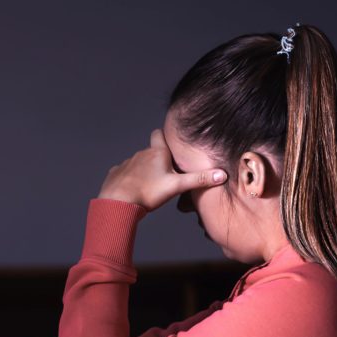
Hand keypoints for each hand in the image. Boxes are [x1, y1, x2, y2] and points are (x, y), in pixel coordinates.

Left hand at [96, 129, 226, 213]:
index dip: (164, 136)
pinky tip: (133, 189)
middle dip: (158, 159)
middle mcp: (141, 154)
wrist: (118, 203)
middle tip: (167, 172)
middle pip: (151, 151)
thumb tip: (222, 175)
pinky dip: (129, 179)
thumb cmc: (148, 193)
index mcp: (157, 153)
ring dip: (144, 170)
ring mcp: (126, 163)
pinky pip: (124, 173)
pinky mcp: (115, 174)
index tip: (170, 142)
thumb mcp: (177, 186)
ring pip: (138, 162)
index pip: (159, 134)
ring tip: (150, 185)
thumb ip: (199, 180)